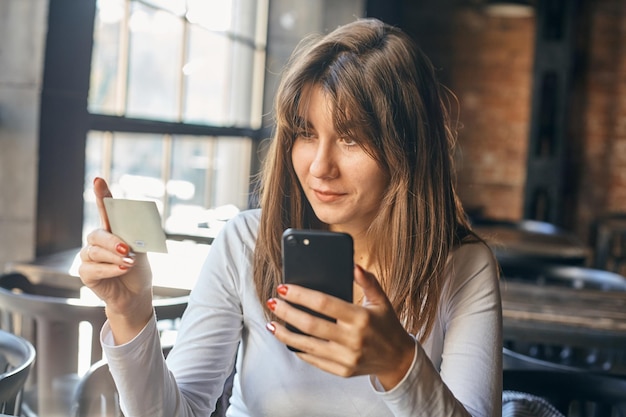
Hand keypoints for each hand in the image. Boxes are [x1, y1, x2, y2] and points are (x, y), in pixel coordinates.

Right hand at [78, 177, 153, 342]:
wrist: (136, 294)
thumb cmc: (138, 269)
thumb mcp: (142, 250)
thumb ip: (136, 237)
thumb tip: (136, 228)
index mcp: (112, 231)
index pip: (105, 210)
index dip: (102, 195)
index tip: (98, 180)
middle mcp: (97, 241)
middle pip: (97, 234)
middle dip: (112, 241)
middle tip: (127, 250)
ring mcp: (89, 257)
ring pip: (94, 252)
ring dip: (114, 258)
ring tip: (129, 263)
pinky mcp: (85, 273)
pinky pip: (92, 269)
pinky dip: (110, 270)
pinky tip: (121, 271)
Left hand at [266, 265, 415, 389]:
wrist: (398, 359)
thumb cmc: (387, 325)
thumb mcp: (381, 300)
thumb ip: (368, 281)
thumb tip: (353, 265)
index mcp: (361, 318)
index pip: (324, 303)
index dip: (301, 295)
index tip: (284, 287)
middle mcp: (352, 339)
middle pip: (310, 324)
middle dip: (287, 312)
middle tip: (272, 303)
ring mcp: (346, 358)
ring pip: (307, 345)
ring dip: (285, 334)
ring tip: (271, 324)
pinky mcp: (342, 371)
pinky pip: (313, 360)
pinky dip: (298, 349)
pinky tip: (288, 339)